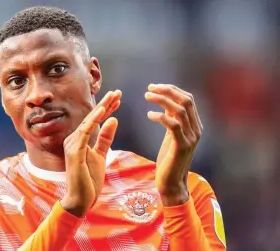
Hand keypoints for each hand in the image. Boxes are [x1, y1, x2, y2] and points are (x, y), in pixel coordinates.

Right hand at [61, 90, 121, 215]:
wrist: (80, 200)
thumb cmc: (89, 180)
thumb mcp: (101, 155)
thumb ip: (106, 139)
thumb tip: (113, 120)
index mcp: (79, 140)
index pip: (95, 121)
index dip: (106, 109)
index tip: (118, 98)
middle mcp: (73, 139)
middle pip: (92, 117)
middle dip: (105, 104)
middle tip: (118, 92)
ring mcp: (72, 144)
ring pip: (89, 121)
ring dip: (102, 108)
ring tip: (113, 97)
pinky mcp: (74, 151)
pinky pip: (86, 132)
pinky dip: (94, 120)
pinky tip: (103, 111)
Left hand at [145, 84, 202, 205]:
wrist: (172, 183)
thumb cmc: (169, 160)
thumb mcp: (171, 136)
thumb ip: (172, 120)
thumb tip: (166, 103)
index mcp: (195, 125)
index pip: (188, 99)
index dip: (171, 90)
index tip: (154, 87)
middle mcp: (196, 129)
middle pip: (186, 101)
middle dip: (167, 91)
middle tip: (149, 89)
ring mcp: (191, 138)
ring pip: (180, 110)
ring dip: (162, 100)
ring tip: (147, 97)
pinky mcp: (182, 146)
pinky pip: (173, 125)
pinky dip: (161, 117)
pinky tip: (149, 115)